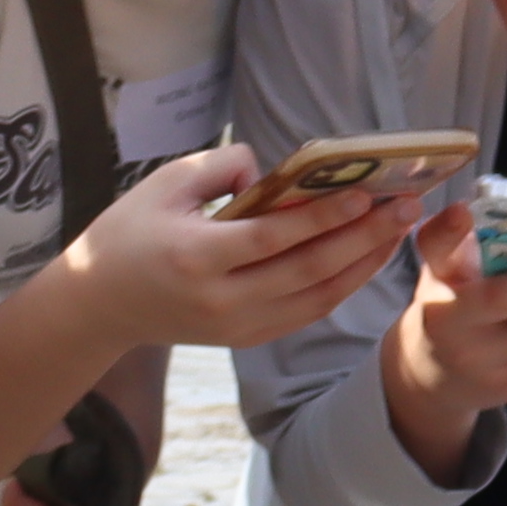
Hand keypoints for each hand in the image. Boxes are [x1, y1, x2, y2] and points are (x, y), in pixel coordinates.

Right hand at [71, 150, 429, 353]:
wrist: (100, 303)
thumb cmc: (129, 232)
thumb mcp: (164, 183)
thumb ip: (223, 167)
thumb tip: (279, 176)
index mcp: (196, 256)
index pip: (275, 238)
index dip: (324, 217)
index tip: (366, 193)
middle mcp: (221, 299)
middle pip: (309, 270)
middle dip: (364, 237)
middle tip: (406, 208)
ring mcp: (237, 326)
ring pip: (317, 298)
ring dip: (364, 264)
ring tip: (398, 230)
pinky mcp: (246, 337)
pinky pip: (305, 312)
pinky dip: (341, 286)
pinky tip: (365, 258)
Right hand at [375, 207, 506, 462]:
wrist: (431, 377)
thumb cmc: (448, 304)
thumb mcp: (439, 272)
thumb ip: (452, 241)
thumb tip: (467, 208)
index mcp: (442, 289)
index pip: (440, 254)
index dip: (451, 234)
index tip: (463, 211)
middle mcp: (460, 329)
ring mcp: (490, 363)